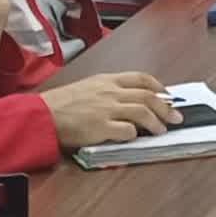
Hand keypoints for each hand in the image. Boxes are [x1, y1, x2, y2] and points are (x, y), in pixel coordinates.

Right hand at [42, 71, 176, 149]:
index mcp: (107, 80)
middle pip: (148, 96)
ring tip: (161, 130)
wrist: (40, 115)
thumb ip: (108, 90)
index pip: (141, 78)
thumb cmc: (60, 103)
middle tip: (175, 117)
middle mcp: (110, 92)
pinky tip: (136, 138)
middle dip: (166, 107)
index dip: (159, 87)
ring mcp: (107, 109)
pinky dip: (135, 134)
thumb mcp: (87, 87)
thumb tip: (129, 99)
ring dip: (156, 122)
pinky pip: (126, 131)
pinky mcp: (100, 127)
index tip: (168, 95)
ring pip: (142, 112)